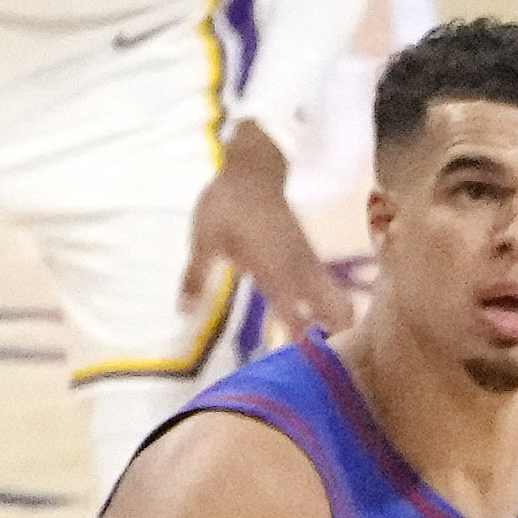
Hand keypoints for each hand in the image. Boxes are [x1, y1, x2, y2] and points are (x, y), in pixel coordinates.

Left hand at [181, 130, 343, 343]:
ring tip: (324, 336)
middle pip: (335, 304)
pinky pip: (325, 280)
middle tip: (324, 349)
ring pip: (335, 293)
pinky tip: (315, 309)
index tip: (293, 352)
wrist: (254, 166)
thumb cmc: (227, 204)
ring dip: (332, 315)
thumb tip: (183, 312)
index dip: (296, 333)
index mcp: (272, 268)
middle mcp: (297, 267)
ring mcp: (307, 258)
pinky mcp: (308, 250)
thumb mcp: (205, 240)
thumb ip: (196, 278)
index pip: (293, 309)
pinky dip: (326, 298)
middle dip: (335, 328)